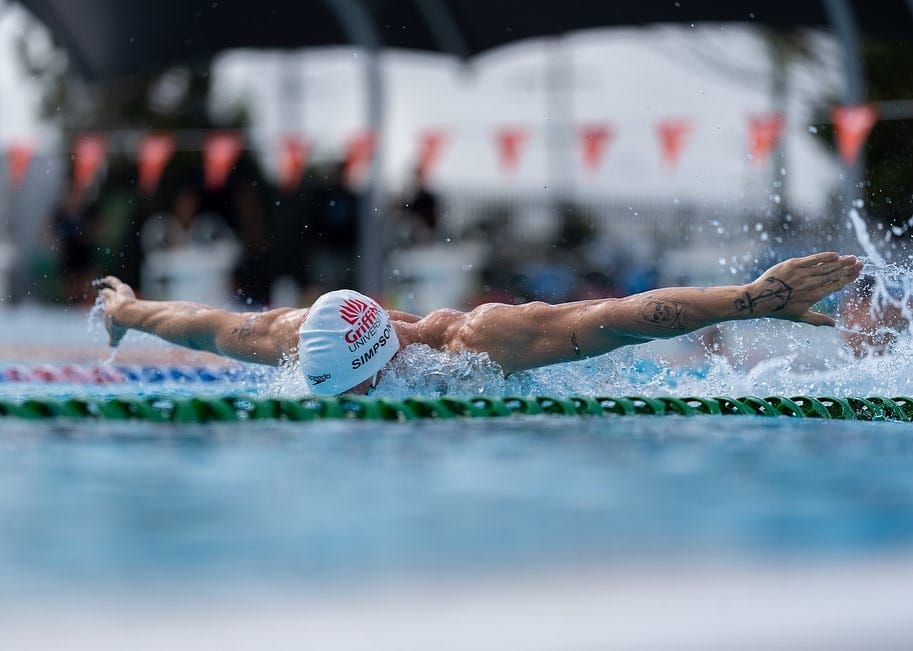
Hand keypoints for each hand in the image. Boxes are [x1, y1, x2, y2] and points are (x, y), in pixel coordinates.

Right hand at [93, 276, 134, 345]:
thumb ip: (113, 341)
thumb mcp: (116, 335)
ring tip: (109, 283)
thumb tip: (112, 346)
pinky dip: (112, 280)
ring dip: (109, 289)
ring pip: (109, 292)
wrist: (124, 315)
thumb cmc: (120, 325)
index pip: (109, 313)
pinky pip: (115, 283)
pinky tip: (108, 278)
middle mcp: (109, 305)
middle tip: (104, 294)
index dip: (110, 313)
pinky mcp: (122, 290)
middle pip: (107, 299)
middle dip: (106, 297)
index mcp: (108, 315)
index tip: (110, 313)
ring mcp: (115, 297)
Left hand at [737, 252, 862, 325]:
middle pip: (834, 274)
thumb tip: (834, 325)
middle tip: (860, 263)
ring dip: (841, 262)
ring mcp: (803, 273)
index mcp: (815, 296)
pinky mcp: (793, 265)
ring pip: (826, 266)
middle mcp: (811, 284)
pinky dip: (825, 257)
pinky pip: (813, 259)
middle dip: (849, 268)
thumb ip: (818, 319)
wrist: (760, 299)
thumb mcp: (800, 317)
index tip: (857, 273)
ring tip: (852, 258)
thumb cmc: (779, 309)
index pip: (836, 285)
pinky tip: (835, 255)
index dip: (848, 278)